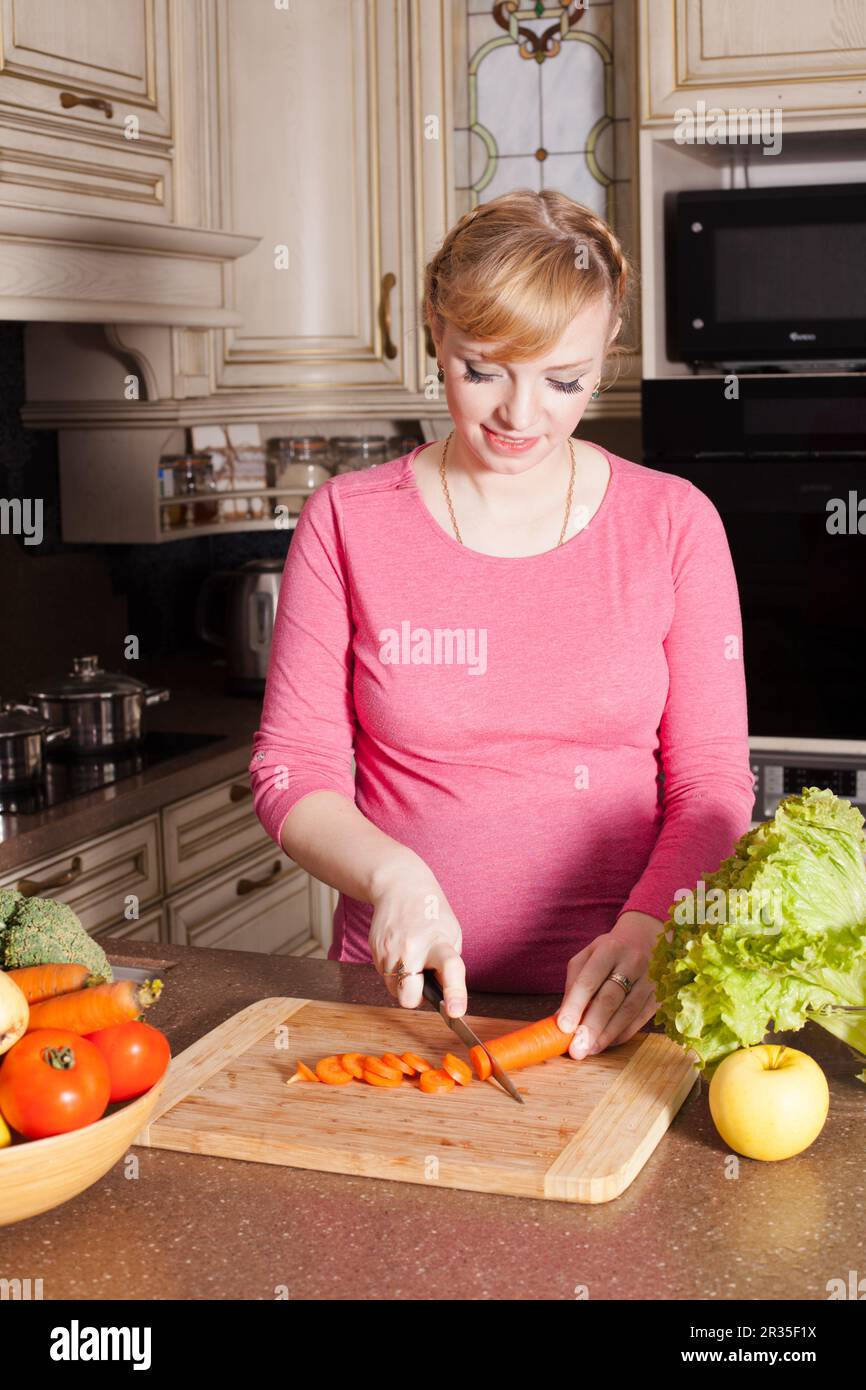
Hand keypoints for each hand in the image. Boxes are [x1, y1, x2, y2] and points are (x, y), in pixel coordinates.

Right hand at [368, 860, 466, 1016]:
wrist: (399, 885)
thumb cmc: (431, 912)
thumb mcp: (451, 933)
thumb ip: (448, 965)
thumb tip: (443, 995)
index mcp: (438, 942)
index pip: (450, 968)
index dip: (455, 993)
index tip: (456, 1012)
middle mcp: (411, 948)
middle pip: (408, 997)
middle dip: (414, 997)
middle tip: (422, 978)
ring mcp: (388, 950)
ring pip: (394, 990)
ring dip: (403, 982)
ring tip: (411, 957)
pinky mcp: (374, 950)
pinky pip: (385, 976)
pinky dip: (394, 971)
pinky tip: (399, 950)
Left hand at [556, 911, 662, 1059]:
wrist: (648, 937)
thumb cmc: (610, 951)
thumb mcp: (588, 956)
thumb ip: (574, 983)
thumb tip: (561, 1017)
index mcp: (609, 949)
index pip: (589, 980)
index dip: (575, 1004)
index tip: (563, 1027)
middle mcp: (632, 962)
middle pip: (609, 999)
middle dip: (591, 1026)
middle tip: (576, 1049)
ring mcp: (650, 978)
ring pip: (627, 1012)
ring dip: (607, 1034)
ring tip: (589, 1049)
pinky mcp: (661, 994)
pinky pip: (641, 1018)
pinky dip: (623, 1033)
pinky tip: (608, 1042)